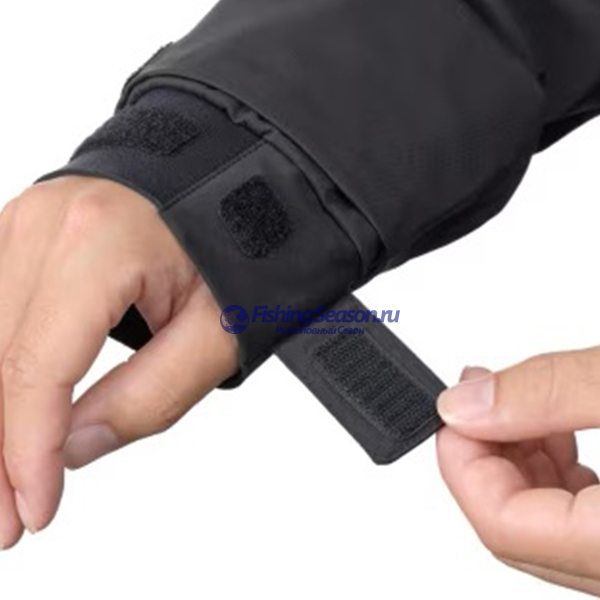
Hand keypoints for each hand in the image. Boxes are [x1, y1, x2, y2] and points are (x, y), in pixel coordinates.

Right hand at [0, 176, 237, 546]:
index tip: (31, 510)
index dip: (25, 449)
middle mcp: (46, 222)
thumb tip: (72, 447)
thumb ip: (149, 396)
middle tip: (5, 516)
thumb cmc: (238, 245)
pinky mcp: (24, 232)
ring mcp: (26, 220)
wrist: (230, 182)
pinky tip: (5, 414)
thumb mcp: (218, 332)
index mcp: (99, 240)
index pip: (37, 365)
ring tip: (3, 476)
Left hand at [436, 350, 599, 595]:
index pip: (501, 525)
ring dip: (518, 457)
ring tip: (518, 402)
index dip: (460, 459)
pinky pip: (579, 514)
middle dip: (485, 452)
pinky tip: (555, 426)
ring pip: (546, 521)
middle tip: (479, 394)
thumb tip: (466, 404)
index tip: (450, 408)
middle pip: (517, 525)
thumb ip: (549, 393)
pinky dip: (555, 467)